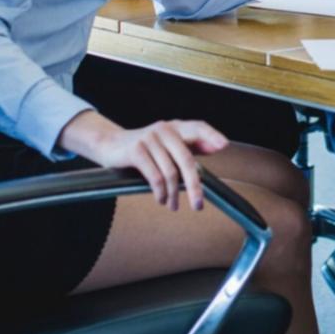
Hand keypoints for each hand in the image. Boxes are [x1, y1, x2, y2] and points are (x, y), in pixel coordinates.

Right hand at [59, 111, 227, 210]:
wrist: (110, 145)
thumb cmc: (144, 148)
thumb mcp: (168, 144)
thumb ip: (192, 145)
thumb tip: (219, 146)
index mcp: (176, 127)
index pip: (198, 127)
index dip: (211, 135)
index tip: (224, 146)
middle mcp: (165, 129)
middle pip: (186, 159)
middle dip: (194, 185)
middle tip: (198, 205)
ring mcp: (150, 138)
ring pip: (170, 172)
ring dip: (173, 194)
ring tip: (173, 206)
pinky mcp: (136, 150)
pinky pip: (155, 176)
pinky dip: (160, 192)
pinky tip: (161, 199)